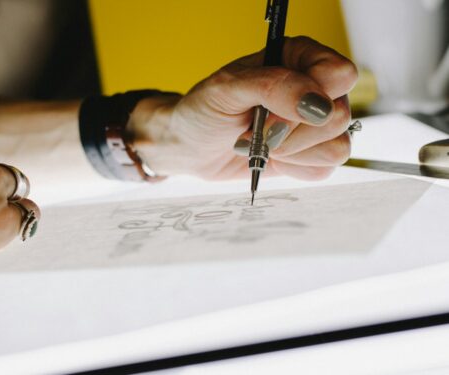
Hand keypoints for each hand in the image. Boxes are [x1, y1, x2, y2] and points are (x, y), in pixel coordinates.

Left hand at [131, 36, 357, 179]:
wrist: (191, 147)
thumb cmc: (205, 111)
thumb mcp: (227, 88)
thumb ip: (273, 86)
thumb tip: (317, 104)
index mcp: (298, 59)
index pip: (340, 74)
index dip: (313, 97)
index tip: (273, 110)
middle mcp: (314, 90)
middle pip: (339, 116)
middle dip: (290, 132)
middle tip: (256, 130)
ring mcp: (314, 125)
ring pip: (337, 148)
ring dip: (290, 152)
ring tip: (259, 143)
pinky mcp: (310, 155)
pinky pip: (323, 169)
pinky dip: (293, 168)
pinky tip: (270, 158)